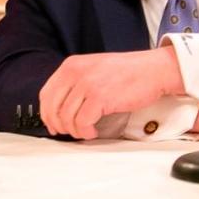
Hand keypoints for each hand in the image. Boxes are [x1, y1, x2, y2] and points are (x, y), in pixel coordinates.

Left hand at [39, 47, 184, 139]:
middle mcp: (76, 73)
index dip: (47, 114)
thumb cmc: (126, 72)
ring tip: (86, 132)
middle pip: (52, 108)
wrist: (152, 69)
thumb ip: (75, 83)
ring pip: (66, 118)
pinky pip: (82, 123)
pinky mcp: (100, 97)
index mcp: (71, 65)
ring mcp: (87, 84)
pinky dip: (86, 132)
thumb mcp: (93, 69)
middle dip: (59, 126)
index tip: (53, 125)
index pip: (46, 94)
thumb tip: (60, 108)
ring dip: (75, 131)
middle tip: (70, 132)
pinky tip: (93, 132)